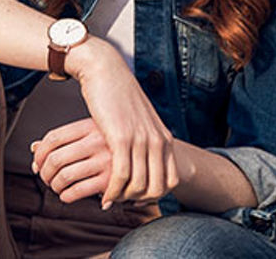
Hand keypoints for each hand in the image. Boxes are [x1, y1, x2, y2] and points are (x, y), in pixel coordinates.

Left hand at [32, 118, 111, 202]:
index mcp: (92, 125)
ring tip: (58, 187)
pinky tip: (68, 195)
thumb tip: (33, 148)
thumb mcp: (93, 130)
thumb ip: (65, 137)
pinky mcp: (111, 179)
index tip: (38, 164)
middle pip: (54, 159)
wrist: (154, 151)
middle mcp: (98, 140)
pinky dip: (66, 196)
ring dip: (54, 186)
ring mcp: (106, 159)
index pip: (53, 138)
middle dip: (44, 174)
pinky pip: (77, 191)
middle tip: (47, 178)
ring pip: (63, 177)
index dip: (39, 154)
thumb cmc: (116, 142)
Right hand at [64, 39, 177, 207]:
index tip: (136, 198)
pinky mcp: (121, 138)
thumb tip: (142, 164)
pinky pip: (120, 176)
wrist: (105, 73)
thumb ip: (144, 142)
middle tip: (122, 202)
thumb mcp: (139, 123)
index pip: (171, 180)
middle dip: (139, 201)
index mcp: (164, 138)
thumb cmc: (118, 100)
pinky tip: (104, 196)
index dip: (154, 195)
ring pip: (139, 185)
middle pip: (157, 187)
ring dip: (123, 198)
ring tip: (110, 199)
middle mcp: (157, 140)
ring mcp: (141, 140)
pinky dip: (113, 191)